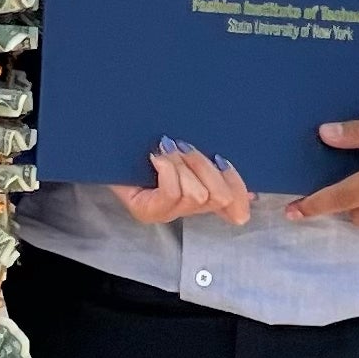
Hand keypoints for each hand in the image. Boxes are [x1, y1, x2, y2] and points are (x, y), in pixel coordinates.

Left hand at [111, 139, 252, 226]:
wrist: (105, 143)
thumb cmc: (145, 144)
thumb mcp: (186, 153)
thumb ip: (213, 167)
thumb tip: (253, 192)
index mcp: (199, 197)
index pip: (234, 207)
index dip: (239, 190)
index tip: (224, 160)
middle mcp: (184, 211)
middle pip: (219, 196)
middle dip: (204, 166)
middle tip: (184, 148)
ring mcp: (165, 214)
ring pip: (196, 195)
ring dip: (183, 165)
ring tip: (166, 150)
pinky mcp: (147, 213)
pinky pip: (172, 193)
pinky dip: (168, 170)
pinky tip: (156, 157)